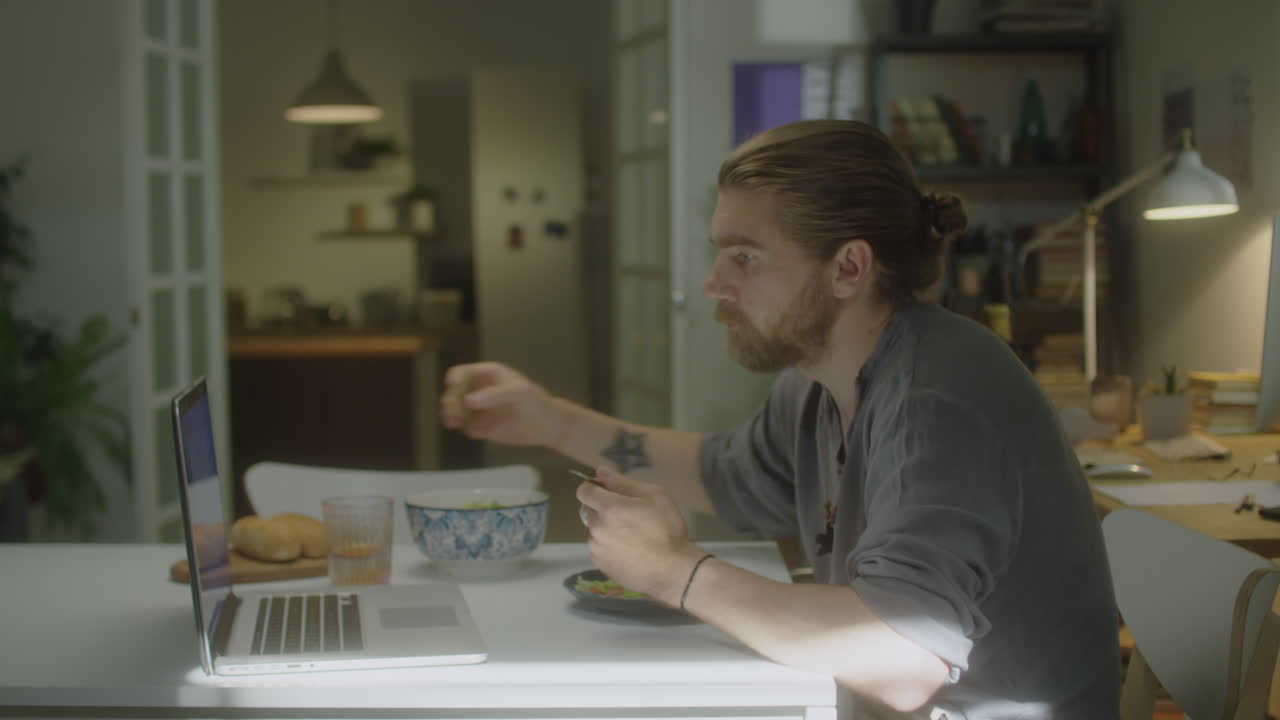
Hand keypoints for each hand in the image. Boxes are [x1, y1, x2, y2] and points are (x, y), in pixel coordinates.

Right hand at [440, 362, 561, 447]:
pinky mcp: (480, 426)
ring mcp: (478, 409)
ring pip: (454, 408)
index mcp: (487, 375)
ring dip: (450, 414)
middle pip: (453, 392)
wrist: (548, 427)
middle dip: (450, 401)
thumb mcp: (519, 393)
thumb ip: (495, 395)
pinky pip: (463, 425)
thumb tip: (469, 400)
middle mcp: (479, 390)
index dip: (455, 382)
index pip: (461, 373)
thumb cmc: (536, 402)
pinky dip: (460, 426)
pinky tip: (466, 430)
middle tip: (454, 414)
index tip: (456, 393)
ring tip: (454, 423)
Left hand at [576, 467, 702, 606]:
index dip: (594, 487)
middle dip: (606, 511)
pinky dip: (610, 548)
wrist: (672, 571)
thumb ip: (623, 483)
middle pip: (592, 511)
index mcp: (609, 508)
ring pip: (597, 532)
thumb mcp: (654, 496)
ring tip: (634, 539)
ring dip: (608, 530)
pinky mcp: (601, 566)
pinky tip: (631, 553)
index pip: (585, 491)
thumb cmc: (667, 529)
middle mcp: (596, 528)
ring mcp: (597, 549)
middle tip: (631, 518)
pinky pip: (601, 550)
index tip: (608, 492)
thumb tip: (600, 471)